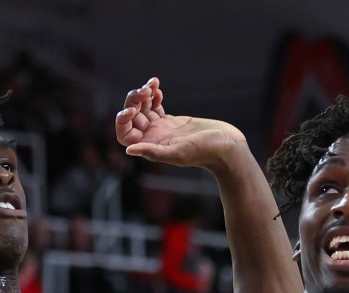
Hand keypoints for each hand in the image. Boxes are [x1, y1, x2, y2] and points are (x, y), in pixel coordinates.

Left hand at [114, 77, 248, 174]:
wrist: (225, 145)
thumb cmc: (205, 152)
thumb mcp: (178, 153)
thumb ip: (153, 152)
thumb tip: (129, 150)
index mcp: (151, 147)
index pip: (124, 135)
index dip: (123, 120)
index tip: (134, 109)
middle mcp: (153, 138)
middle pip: (131, 118)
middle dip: (134, 100)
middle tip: (146, 89)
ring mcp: (162, 129)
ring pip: (142, 109)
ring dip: (143, 94)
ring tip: (153, 84)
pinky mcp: (172, 121)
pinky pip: (154, 106)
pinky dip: (153, 95)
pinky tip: (158, 87)